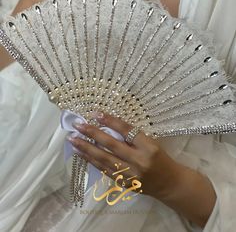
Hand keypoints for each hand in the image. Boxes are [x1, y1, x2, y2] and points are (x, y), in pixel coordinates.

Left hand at [69, 111, 216, 227]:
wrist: (169, 183)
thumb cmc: (161, 158)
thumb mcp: (151, 143)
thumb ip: (132, 137)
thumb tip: (107, 126)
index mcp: (148, 147)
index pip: (126, 130)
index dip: (110, 121)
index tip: (95, 113)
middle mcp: (138, 160)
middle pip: (111, 145)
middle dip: (92, 134)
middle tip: (77, 125)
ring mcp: (130, 174)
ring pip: (104, 159)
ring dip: (86, 148)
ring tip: (73, 140)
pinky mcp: (123, 183)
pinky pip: (104, 170)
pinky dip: (91, 161)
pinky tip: (81, 154)